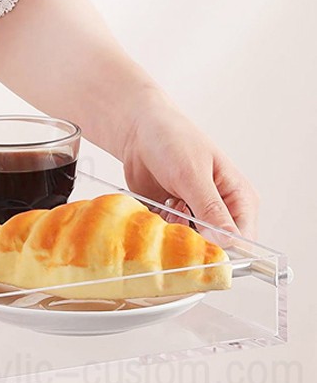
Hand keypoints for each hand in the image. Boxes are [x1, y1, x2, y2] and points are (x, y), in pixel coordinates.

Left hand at [121, 89, 258, 239]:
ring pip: (189, 245)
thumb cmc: (173, 141)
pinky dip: (159, 229)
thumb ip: (209, 209)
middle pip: (214, 247)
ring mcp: (195, 217)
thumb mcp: (192, 175)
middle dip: (193, 240)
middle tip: (177, 216)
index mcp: (239, 199)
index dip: (222, 250)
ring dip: (173, 233)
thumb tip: (226, 241)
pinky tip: (155, 207)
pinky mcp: (172, 219)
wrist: (139, 133)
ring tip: (167, 205)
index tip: (199, 245)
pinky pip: (168, 238)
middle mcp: (221, 212)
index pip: (243, 240)